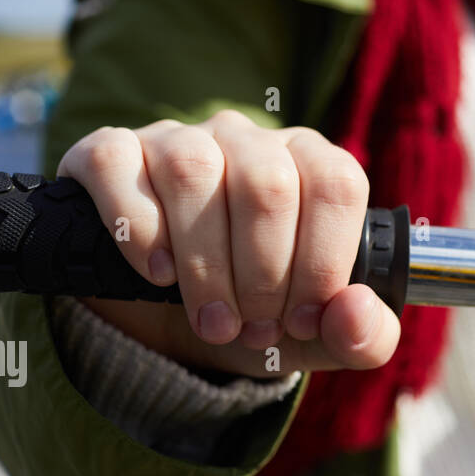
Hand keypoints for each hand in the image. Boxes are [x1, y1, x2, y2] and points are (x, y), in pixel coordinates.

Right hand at [57, 109, 399, 377]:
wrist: (168, 325)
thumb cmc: (259, 314)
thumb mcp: (318, 337)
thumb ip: (364, 336)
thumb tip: (357, 314)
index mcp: (312, 162)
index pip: (336, 185)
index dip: (323, 262)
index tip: (302, 320)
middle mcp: (249, 138)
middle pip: (268, 185)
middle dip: (264, 277)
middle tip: (253, 330)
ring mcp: (177, 138)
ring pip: (193, 170)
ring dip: (205, 264)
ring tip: (212, 320)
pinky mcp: (110, 153)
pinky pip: (118, 166)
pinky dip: (136, 227)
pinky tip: (155, 272)